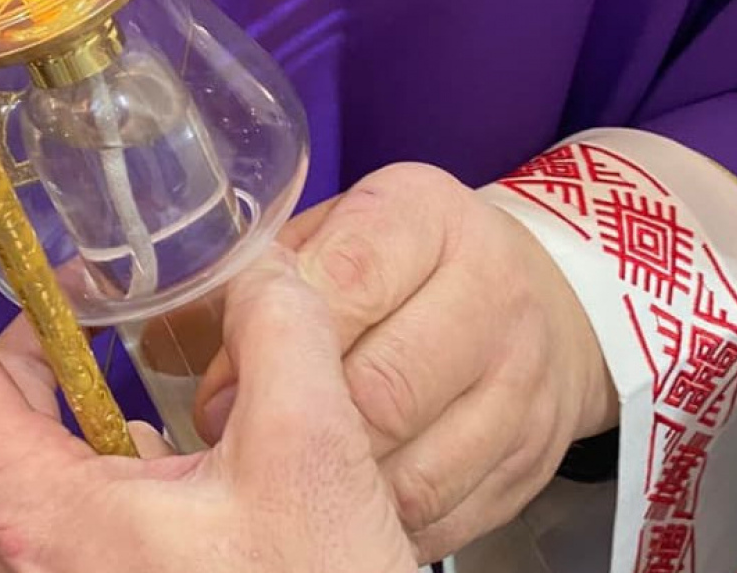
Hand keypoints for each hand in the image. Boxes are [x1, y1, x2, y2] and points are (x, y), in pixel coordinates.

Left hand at [0, 187, 417, 572]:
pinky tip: (173, 431)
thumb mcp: (311, 459)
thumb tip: (256, 263)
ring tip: (145, 336)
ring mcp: (45, 565)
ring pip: (28, 439)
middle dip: (35, 312)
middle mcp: (18, 543)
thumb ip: (280, 330)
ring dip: (79, 375)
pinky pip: (62, 484)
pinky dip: (102, 434)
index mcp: (36, 510)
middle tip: (94, 261)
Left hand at [194, 164, 618, 563]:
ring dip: (340, 487)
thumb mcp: (332, 237)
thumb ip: (262, 288)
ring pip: (414, 469)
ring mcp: (523, 382)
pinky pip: (444, 515)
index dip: (278, 336)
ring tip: (295, 481)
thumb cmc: (400, 266)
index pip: (349, 279)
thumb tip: (200, 379)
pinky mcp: (533, 460)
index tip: (235, 377)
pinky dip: (384, 521)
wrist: (536, 298)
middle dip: (302, 426)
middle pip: (384, 387)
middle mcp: (493, 291)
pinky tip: (351, 504)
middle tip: (251, 445)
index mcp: (428, 216)